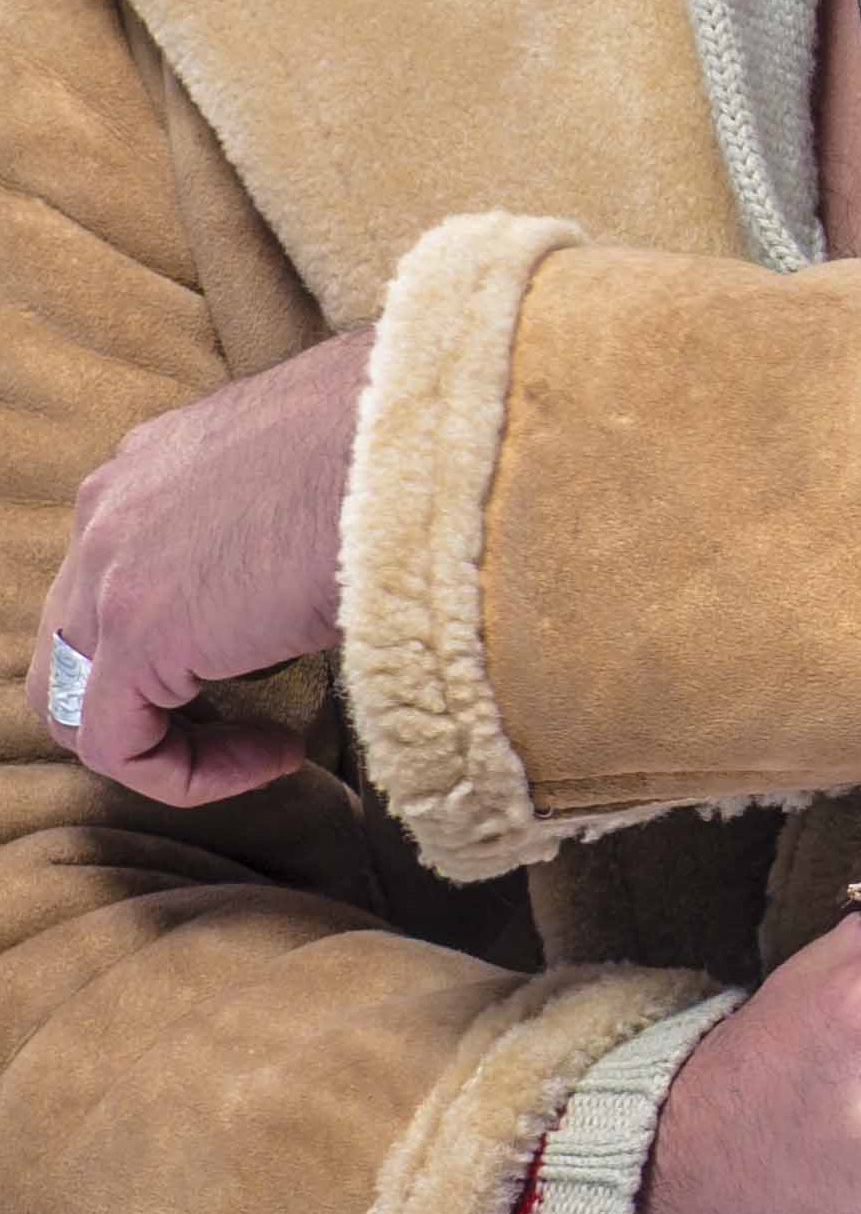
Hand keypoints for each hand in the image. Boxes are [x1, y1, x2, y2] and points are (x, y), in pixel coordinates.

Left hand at [24, 324, 367, 800]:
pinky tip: (276, 755)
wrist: (432, 441)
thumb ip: (283, 522)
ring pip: (75, 695)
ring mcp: (109, 567)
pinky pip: (114, 742)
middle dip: (152, 693)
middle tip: (251, 713)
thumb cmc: (413, 447)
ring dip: (165, 737)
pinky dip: (184, 772)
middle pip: (75, 638)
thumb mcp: (322, 473)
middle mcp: (110, 506)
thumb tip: (315, 576)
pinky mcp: (138, 631)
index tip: (277, 658)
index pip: (117, 575)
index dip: (184, 638)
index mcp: (154, 463)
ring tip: (264, 743)